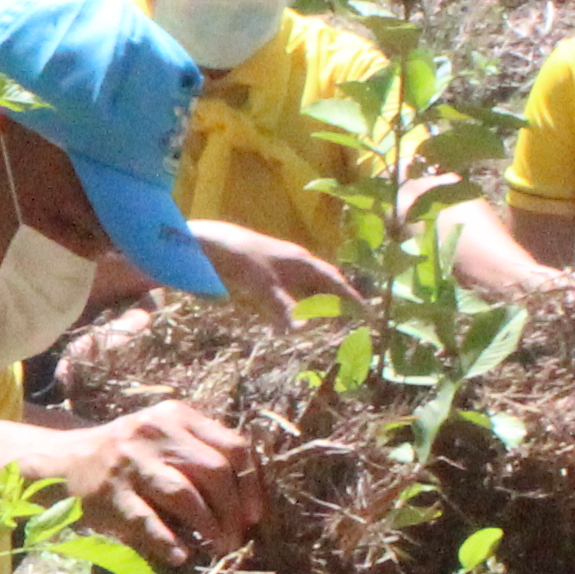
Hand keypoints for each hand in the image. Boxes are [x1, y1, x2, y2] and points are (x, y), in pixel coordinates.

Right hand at [50, 400, 262, 565]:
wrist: (62, 462)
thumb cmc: (126, 455)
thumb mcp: (163, 437)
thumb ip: (201, 453)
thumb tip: (249, 500)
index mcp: (176, 416)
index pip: (233, 446)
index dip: (251, 484)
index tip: (255, 514)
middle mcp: (154, 432)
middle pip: (214, 471)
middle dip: (233, 510)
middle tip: (237, 538)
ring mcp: (130, 462)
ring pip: (184, 494)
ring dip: (209, 526)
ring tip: (220, 548)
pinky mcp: (109, 492)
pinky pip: (146, 520)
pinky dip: (167, 540)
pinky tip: (180, 555)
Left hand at [193, 220, 361, 320]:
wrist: (206, 243)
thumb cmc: (237, 259)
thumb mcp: (261, 285)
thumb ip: (281, 307)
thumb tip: (301, 330)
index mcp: (300, 261)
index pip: (334, 282)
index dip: (351, 298)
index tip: (368, 315)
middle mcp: (294, 263)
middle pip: (323, 285)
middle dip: (338, 303)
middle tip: (354, 322)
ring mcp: (278, 269)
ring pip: (305, 290)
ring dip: (317, 306)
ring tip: (330, 323)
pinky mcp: (262, 276)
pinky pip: (287, 294)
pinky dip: (295, 307)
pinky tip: (294, 318)